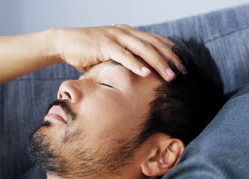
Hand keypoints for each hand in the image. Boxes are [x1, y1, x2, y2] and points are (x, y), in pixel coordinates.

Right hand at [51, 25, 185, 80]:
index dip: (171, 52)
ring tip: (170, 76)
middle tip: (183, 72)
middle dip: (170, 59)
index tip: (183, 65)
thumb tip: (136, 74)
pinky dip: (136, 64)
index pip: (155, 41)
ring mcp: (115, 37)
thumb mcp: (108, 55)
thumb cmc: (86, 52)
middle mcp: (124, 32)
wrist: (64, 43)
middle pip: (154, 45)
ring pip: (143, 49)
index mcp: (128, 33)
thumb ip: (123, 60)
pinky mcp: (104, 45)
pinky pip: (124, 55)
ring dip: (158, 63)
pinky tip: (147, 73)